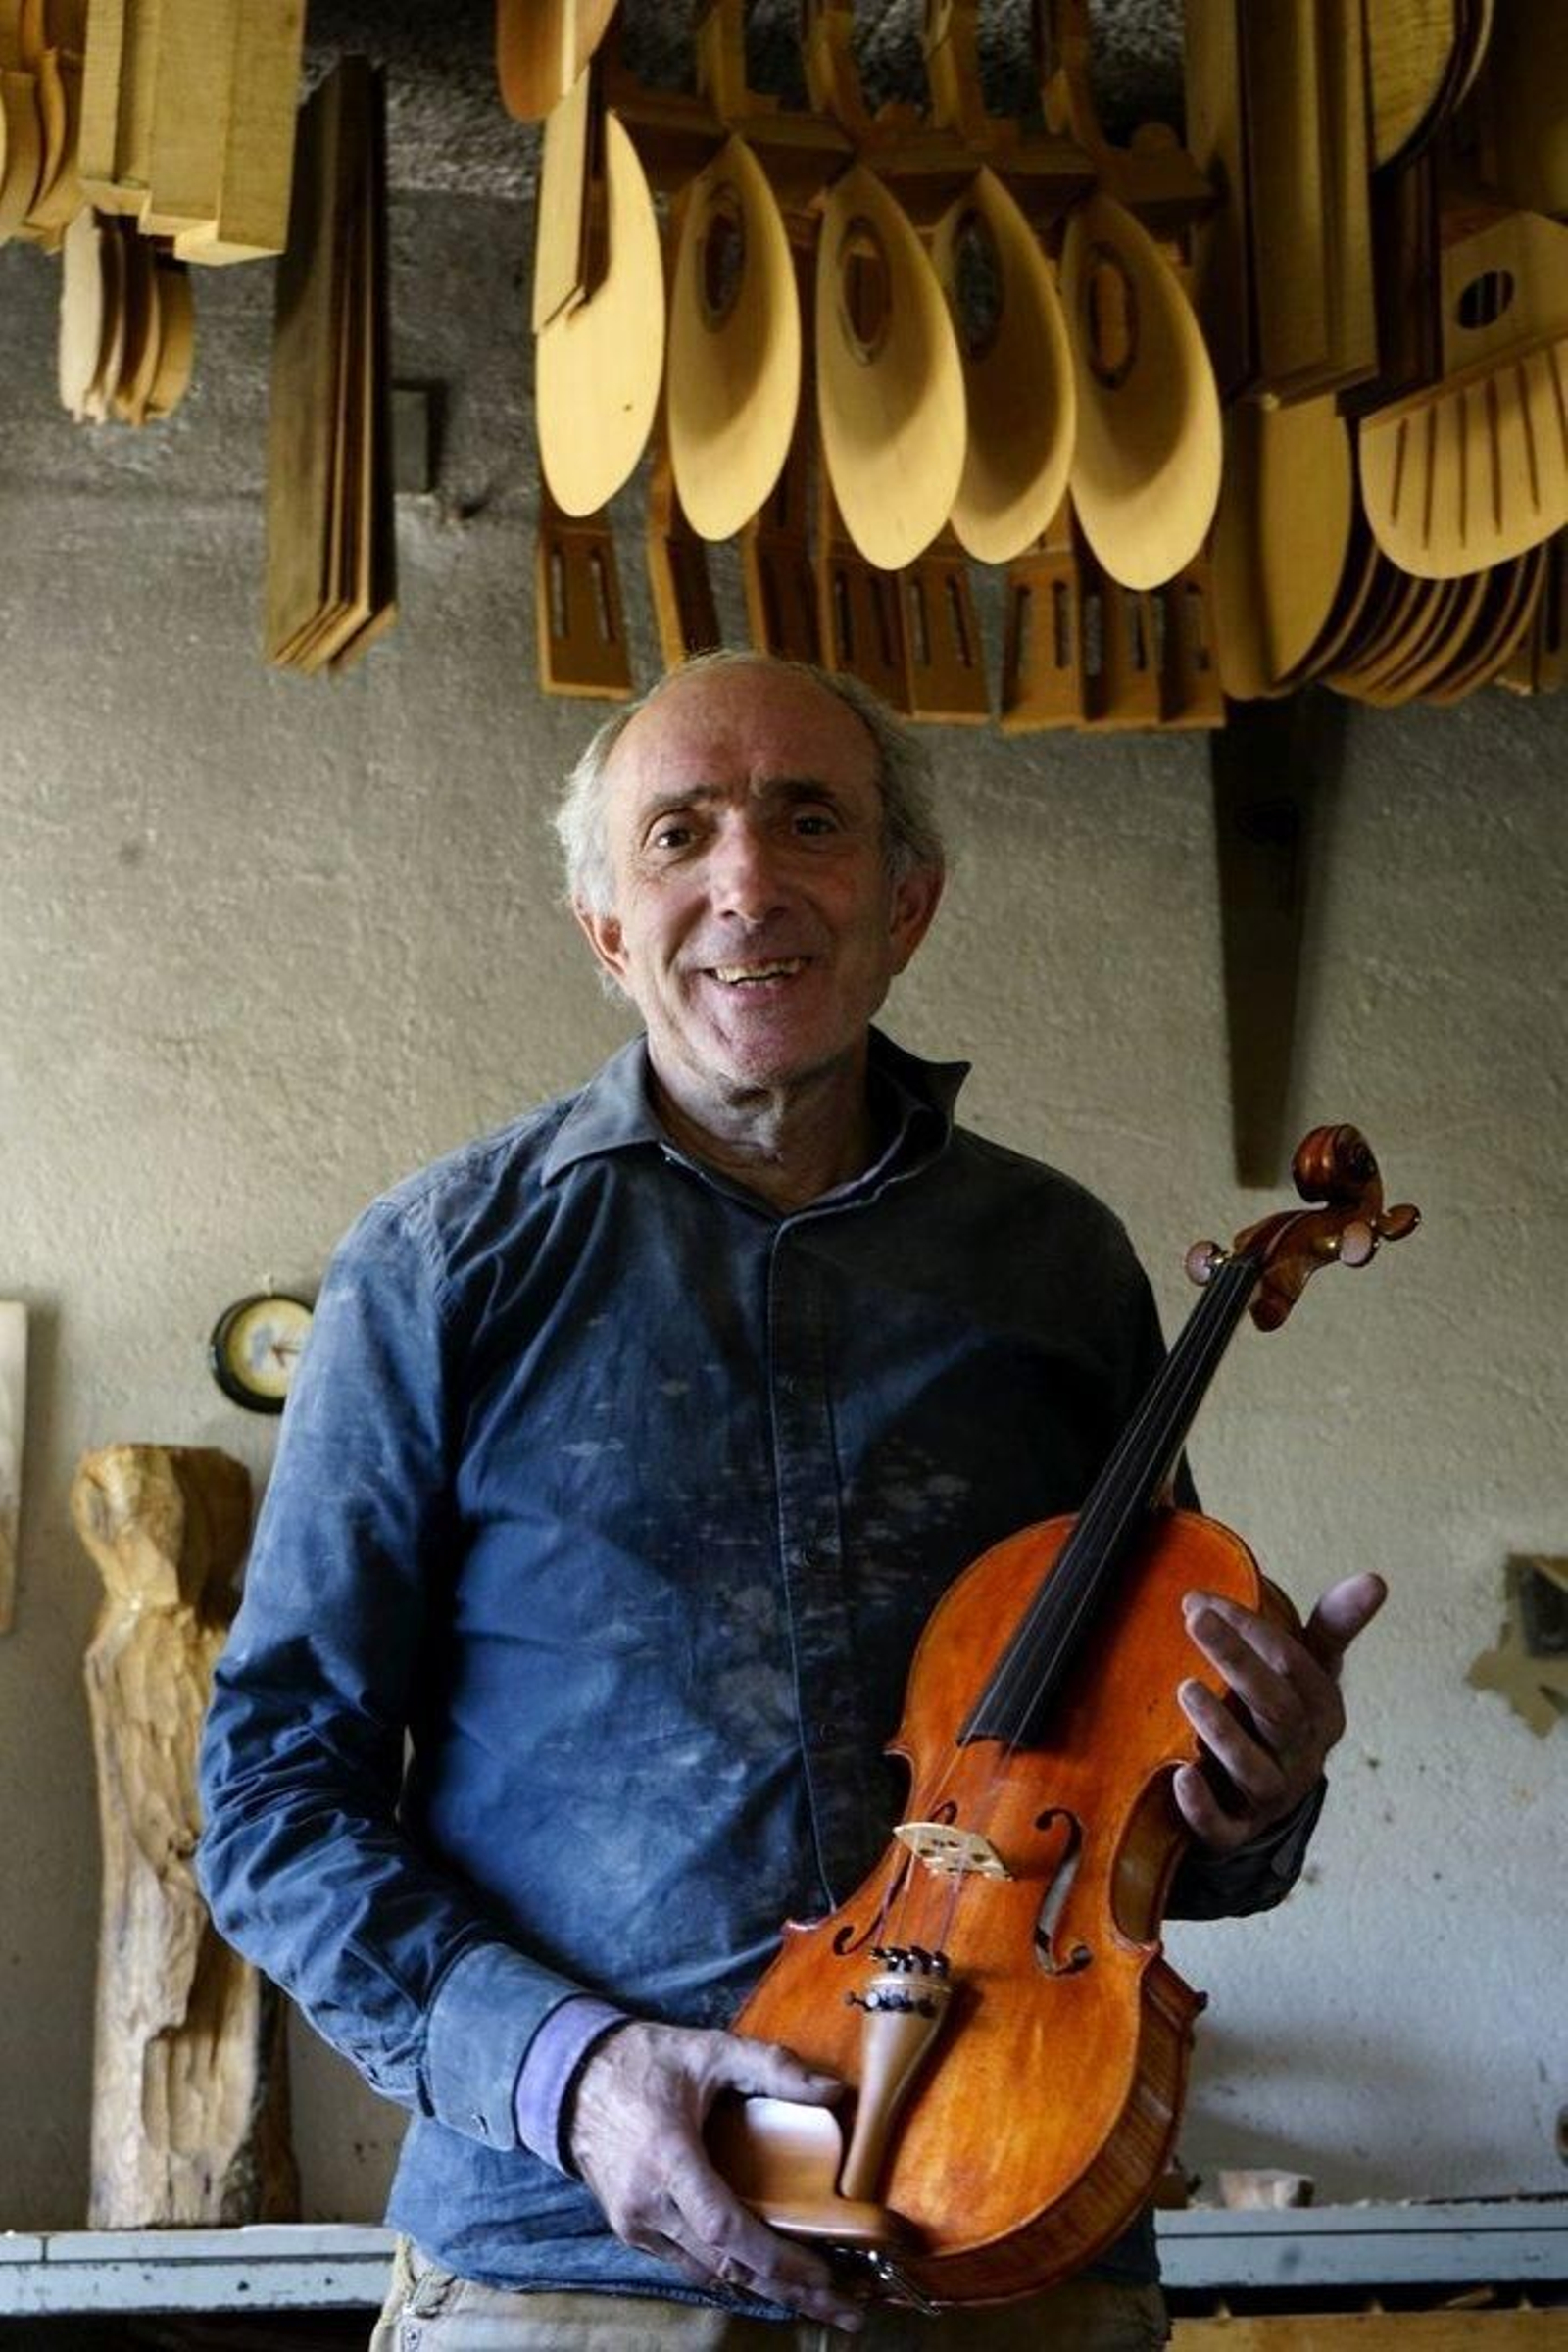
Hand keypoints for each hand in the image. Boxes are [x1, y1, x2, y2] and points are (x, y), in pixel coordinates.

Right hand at [567, 2019, 865, 2331]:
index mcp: (668, 2159)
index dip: (778, 2259)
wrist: (570, 2080)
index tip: (826, 2275)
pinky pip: (689, 2264)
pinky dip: (730, 2272)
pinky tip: (766, 2276)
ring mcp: (636, 2225)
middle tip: (847, 2309)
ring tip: (817, 2297)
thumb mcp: (708, 2050)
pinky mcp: (633, 2231)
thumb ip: (771, 2067)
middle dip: (790, 2291)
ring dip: (763, 2288)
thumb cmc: (642, 2062)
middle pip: (726, 2267)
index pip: (726, 2228)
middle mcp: (648, 2205)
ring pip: (709, 2274)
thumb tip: (832, 2092)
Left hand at [1173, 1571, 1386, 1852]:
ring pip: (1254, 1770)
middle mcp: (1302, 1757)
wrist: (1263, 1804)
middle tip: (1196, 1620)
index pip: (1297, 1666)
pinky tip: (1179, 1776)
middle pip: (1278, 1711)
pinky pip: (1223, 1828)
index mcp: (1322, 1714)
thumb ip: (1333, 1627)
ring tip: (1186, 1688)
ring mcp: (1270, 1798)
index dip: (1253, 1629)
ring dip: (1222, 1729)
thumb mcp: (1311, 1673)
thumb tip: (1377, 1578)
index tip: (1202, 1599)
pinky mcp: (1234, 1832)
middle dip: (1239, 1662)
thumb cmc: (1283, 1718)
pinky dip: (1202, 1806)